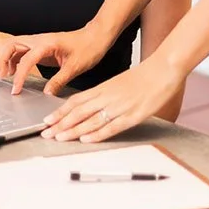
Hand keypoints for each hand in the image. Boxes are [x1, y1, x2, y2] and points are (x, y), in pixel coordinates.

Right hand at [0, 25, 109, 95]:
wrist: (95, 37)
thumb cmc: (88, 48)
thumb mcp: (74, 67)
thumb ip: (58, 81)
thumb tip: (46, 94)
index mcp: (47, 44)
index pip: (26, 60)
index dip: (19, 76)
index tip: (16, 90)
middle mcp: (39, 40)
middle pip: (11, 44)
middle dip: (2, 59)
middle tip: (1, 77)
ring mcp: (39, 41)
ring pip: (14, 45)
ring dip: (6, 58)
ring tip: (5, 75)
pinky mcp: (41, 46)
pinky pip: (22, 50)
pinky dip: (15, 60)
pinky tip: (16, 71)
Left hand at [40, 57, 185, 143]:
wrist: (164, 68)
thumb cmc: (144, 76)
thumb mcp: (119, 82)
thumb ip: (106, 94)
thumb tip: (93, 104)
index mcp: (104, 88)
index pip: (75, 101)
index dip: (60, 112)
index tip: (47, 120)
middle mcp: (108, 97)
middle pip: (78, 111)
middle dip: (60, 123)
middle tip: (45, 132)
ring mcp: (119, 107)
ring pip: (91, 120)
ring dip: (73, 130)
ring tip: (58, 137)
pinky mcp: (133, 115)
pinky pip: (112, 126)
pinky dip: (98, 134)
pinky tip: (86, 139)